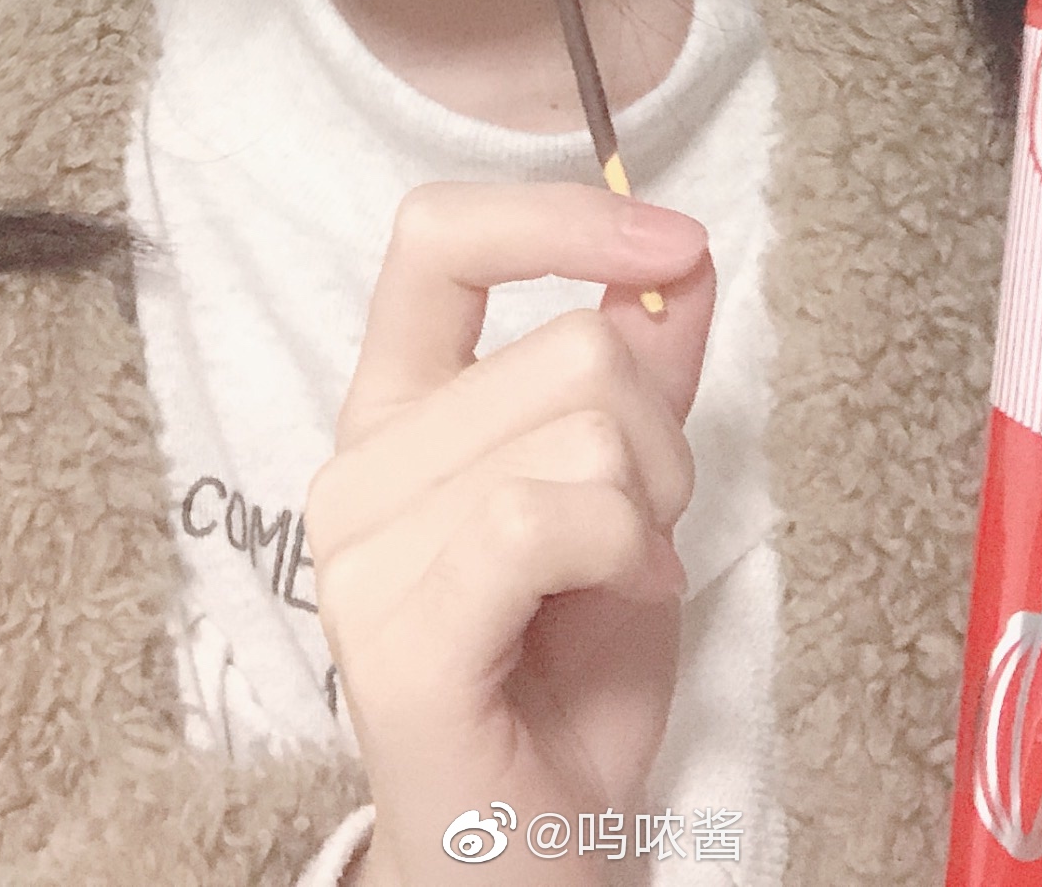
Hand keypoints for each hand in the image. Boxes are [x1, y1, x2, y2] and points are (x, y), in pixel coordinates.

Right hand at [305, 180, 714, 883]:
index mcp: (398, 409)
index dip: (564, 217)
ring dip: (650, 508)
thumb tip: (681, 258)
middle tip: (644, 528)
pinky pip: (542, 518)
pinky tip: (619, 601)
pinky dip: (620, 550)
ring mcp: (363, 554)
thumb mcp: (632, 495)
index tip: (673, 241)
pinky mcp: (399, 638)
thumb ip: (646, 373)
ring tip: (621, 580)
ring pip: (579, 434)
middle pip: (566, 347)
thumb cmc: (570, 681)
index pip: (436, 238)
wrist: (531, 852)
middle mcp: (359, 464)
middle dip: (661, 432)